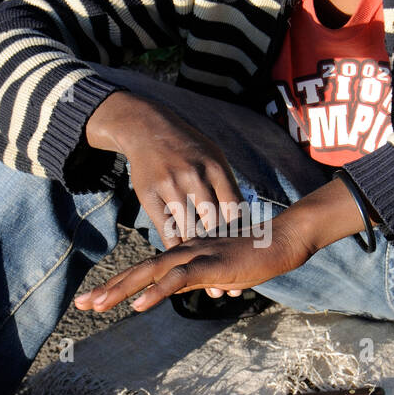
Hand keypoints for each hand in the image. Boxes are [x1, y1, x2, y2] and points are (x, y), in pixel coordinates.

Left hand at [74, 211, 312, 313]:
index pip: (143, 270)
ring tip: (97, 306)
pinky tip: (138, 305)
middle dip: (107, 288)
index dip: (116, 284)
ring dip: (121, 290)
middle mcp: (182, 252)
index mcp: (182, 254)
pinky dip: (155, 292)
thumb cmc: (254, 258)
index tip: (93, 298)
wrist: (280, 242)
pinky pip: (177, 280)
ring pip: (149, 273)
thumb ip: (210, 281)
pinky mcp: (209, 265)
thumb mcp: (223, 273)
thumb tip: (211, 293)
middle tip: (81, 304)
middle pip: (137, 270)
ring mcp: (194, 256)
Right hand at [85, 91, 243, 250]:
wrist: (148, 129)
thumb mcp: (214, 159)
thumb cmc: (188, 150)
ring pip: (190, 232)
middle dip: (220, 247)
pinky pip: (166, 232)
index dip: (240, 234)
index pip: (235, 211)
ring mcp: (171, 187)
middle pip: (214, 225)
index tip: (241, 249)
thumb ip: (228, 188)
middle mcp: (195, 177)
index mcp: (216, 168)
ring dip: (197, 251)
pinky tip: (182, 255)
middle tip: (225, 264)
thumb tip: (245, 221)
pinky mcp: (149, 196)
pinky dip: (176, 247)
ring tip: (204, 264)